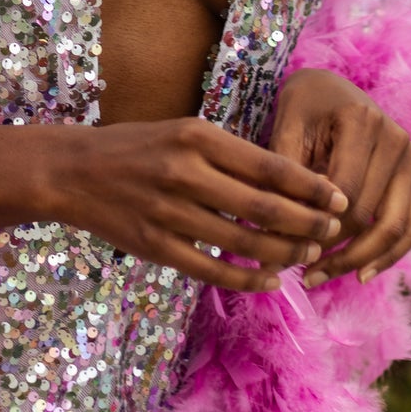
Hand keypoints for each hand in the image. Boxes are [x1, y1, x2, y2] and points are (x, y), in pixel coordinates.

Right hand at [38, 118, 347, 292]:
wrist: (72, 171)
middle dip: (308, 224)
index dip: (311, 187)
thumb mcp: (183, 132)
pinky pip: (212, 269)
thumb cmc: (138, 148)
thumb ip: (229, 155)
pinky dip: (246, 278)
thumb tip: (289, 183)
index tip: (338, 198)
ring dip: (284, 253)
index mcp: (197, 137)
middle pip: (264, 207)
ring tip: (307, 256)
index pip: (270, 165)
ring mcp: (169, 211)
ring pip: (243, 241)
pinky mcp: (155, 245)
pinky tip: (269, 280)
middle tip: (333, 233)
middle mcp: (185, 172)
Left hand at [268, 68, 410, 286]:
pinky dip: (389, 256)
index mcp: (363, 121)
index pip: (343, 192)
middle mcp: (396, 139)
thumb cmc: (302, 108)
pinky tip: (360, 274)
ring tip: (323, 277)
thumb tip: (271, 244)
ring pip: (396, 229)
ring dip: (361, 261)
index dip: (316, 226)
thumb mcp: (286, 131)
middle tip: (300, 272)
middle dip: (334, 249)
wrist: (330, 87)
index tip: (284, 250)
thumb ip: (284, 182)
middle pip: (369, 214)